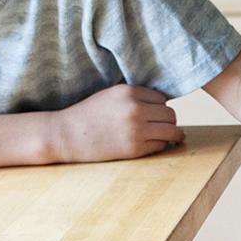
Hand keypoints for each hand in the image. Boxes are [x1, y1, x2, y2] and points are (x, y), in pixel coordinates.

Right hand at [53, 85, 184, 162]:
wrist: (67, 135)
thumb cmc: (89, 115)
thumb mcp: (112, 95)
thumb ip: (135, 97)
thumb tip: (165, 104)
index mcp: (129, 92)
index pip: (162, 99)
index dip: (160, 107)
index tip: (157, 113)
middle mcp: (135, 109)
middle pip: (170, 114)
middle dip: (168, 120)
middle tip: (165, 126)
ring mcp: (136, 130)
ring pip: (172, 131)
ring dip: (174, 134)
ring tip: (174, 136)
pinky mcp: (135, 149)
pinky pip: (161, 145)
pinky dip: (161, 145)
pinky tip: (155, 144)